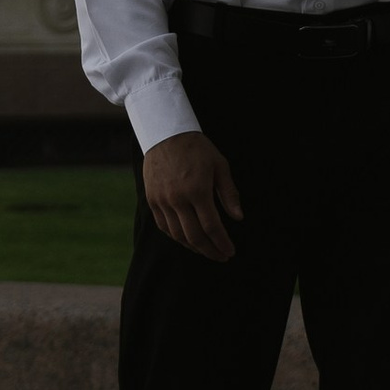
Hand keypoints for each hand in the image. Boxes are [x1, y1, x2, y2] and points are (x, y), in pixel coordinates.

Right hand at [143, 129, 243, 258]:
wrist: (165, 133)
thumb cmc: (197, 148)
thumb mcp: (220, 165)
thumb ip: (229, 193)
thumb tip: (238, 218)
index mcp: (197, 190)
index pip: (211, 227)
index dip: (222, 243)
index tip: (230, 252)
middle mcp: (178, 199)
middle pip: (194, 236)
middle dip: (210, 250)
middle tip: (221, 256)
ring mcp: (162, 200)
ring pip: (177, 234)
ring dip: (193, 247)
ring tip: (206, 250)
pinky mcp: (152, 199)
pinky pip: (163, 226)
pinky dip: (176, 237)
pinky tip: (187, 240)